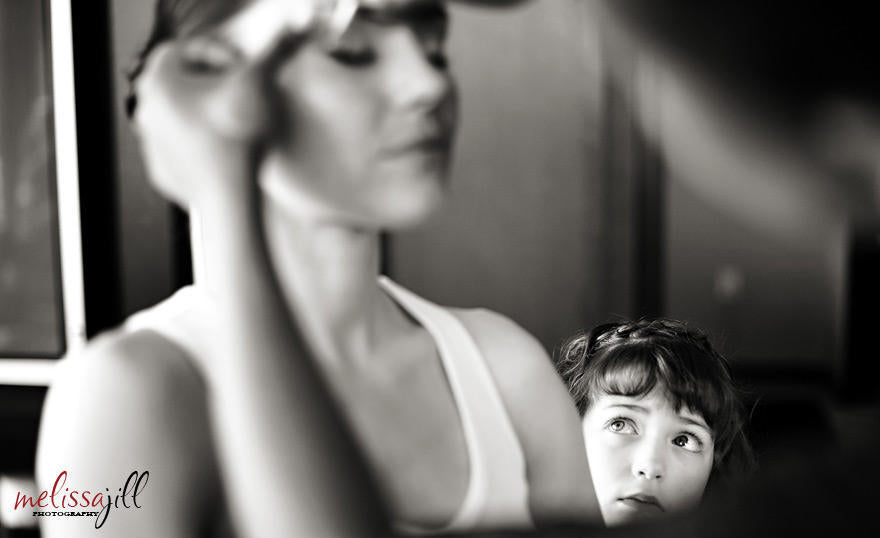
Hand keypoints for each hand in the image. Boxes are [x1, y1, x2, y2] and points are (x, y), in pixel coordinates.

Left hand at [133, 32, 299, 211]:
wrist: (230, 199)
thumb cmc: (234, 143)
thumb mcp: (257, 83)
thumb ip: (271, 53)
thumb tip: (283, 40)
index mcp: (158, 82)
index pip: (185, 49)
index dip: (218, 52)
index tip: (241, 67)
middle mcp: (147, 112)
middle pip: (182, 83)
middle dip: (213, 84)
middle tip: (241, 92)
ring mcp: (153, 146)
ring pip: (181, 117)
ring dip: (208, 115)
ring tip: (238, 122)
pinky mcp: (166, 173)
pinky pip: (184, 150)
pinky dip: (204, 146)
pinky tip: (228, 148)